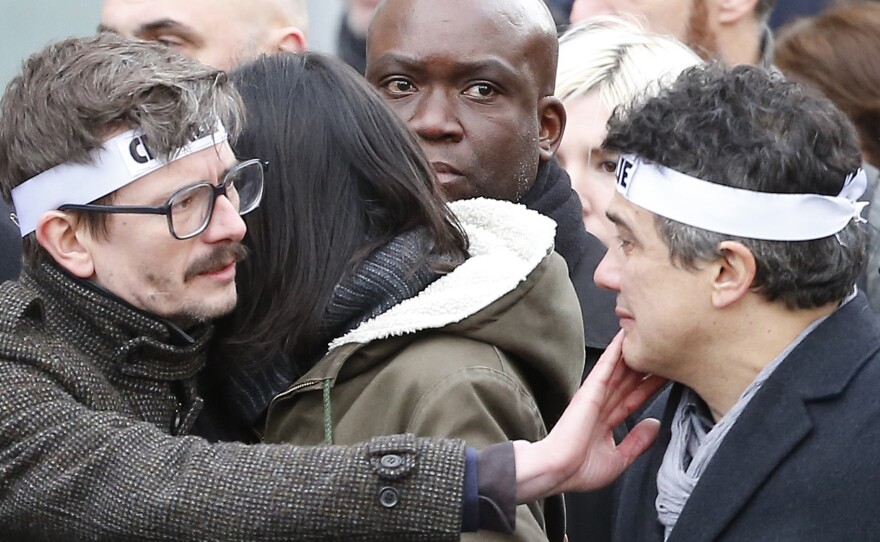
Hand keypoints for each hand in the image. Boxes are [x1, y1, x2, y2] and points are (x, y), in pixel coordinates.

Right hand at [513, 330, 664, 501]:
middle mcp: (602, 406)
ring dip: (632, 353)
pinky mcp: (590, 391)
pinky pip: (604, 367)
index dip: (649, 387)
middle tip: (663, 350)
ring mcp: (596, 396)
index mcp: (606, 422)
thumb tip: (654, 425)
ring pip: (619, 370)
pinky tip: (623, 337)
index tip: (665, 375)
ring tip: (646, 335)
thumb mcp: (618, 459)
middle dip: (645, 367)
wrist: (558, 470)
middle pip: (629, 381)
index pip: (633, 399)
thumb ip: (637, 442)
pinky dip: (613, 352)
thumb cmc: (579, 470)